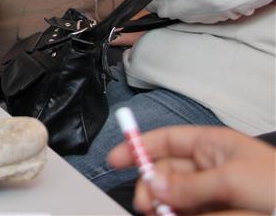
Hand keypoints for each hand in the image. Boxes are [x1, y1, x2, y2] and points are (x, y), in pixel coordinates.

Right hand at [108, 125, 275, 214]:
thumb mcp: (234, 179)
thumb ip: (191, 184)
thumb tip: (155, 186)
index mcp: (212, 146)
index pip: (166, 140)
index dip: (139, 147)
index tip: (114, 160)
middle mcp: (209, 169)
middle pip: (165, 175)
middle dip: (152, 187)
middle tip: (147, 204)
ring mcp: (214, 196)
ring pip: (175, 201)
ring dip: (167, 208)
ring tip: (166, 215)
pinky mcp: (220, 214)